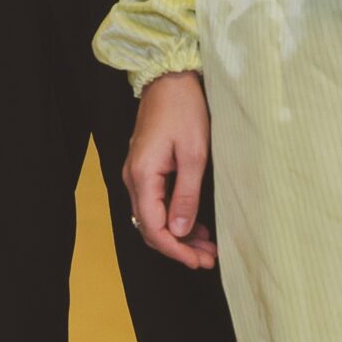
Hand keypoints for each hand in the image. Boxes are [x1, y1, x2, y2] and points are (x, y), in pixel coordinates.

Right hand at [124, 71, 216, 269]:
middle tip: (208, 258)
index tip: (199, 262)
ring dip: (178, 235)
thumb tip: (180, 232)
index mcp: (143, 175)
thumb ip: (187, 195)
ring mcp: (137, 172)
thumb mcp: (194, 154)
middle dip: (178, 247)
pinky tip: (194, 224)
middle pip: (149, 226)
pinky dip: (173, 217)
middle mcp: (133, 177)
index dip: (175, 250)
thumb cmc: (184, 111)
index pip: (153, 227)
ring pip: (152, 216)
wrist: (169, 79)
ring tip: (206, 247)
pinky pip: (155, 202)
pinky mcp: (144, 167)